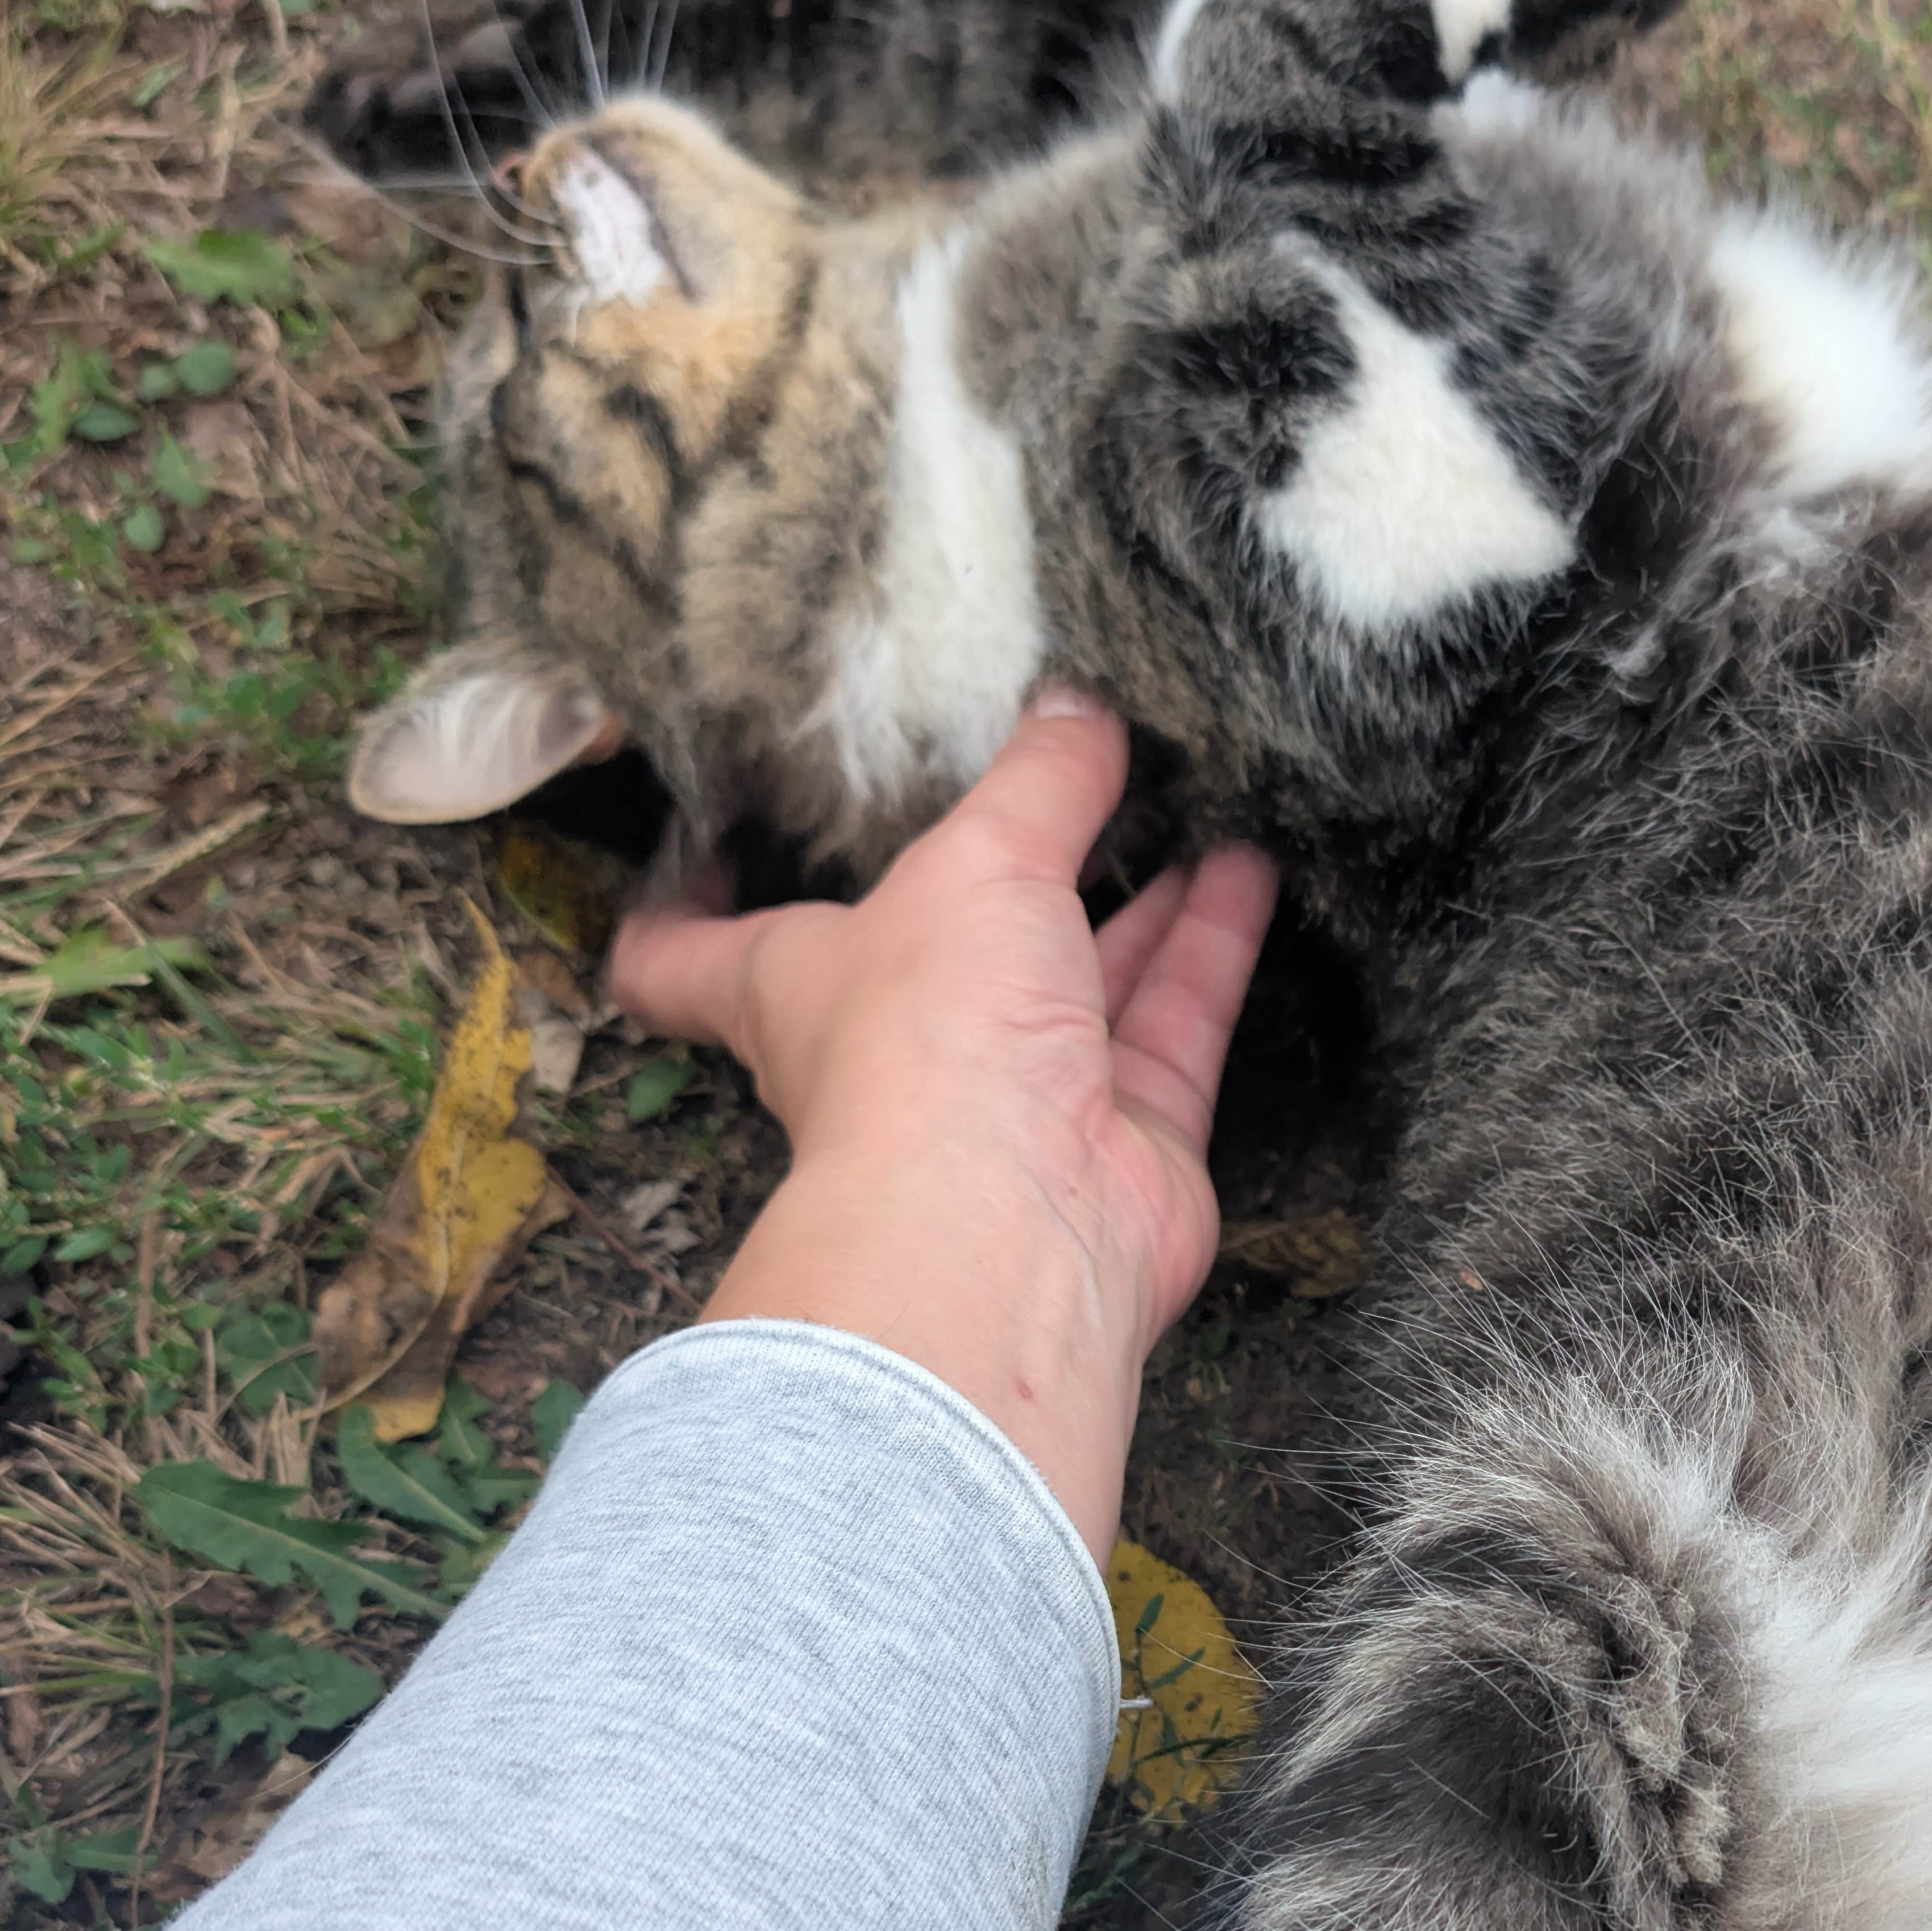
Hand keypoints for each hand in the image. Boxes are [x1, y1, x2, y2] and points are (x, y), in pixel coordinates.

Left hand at [611, 699, 1276, 1556]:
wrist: (1015, 1228)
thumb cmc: (933, 1045)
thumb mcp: (973, 862)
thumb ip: (1036, 778)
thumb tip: (1076, 703)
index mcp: (802, 984)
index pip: (691, 954)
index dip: (681, 901)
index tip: (698, 836)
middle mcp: (909, 1043)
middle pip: (948, 948)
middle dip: (1007, 870)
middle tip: (1061, 773)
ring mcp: (1021, 1096)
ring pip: (1082, 978)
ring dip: (1138, 894)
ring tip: (1192, 795)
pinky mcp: (1124, 1136)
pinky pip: (1172, 1024)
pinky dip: (1210, 947)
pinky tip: (1250, 867)